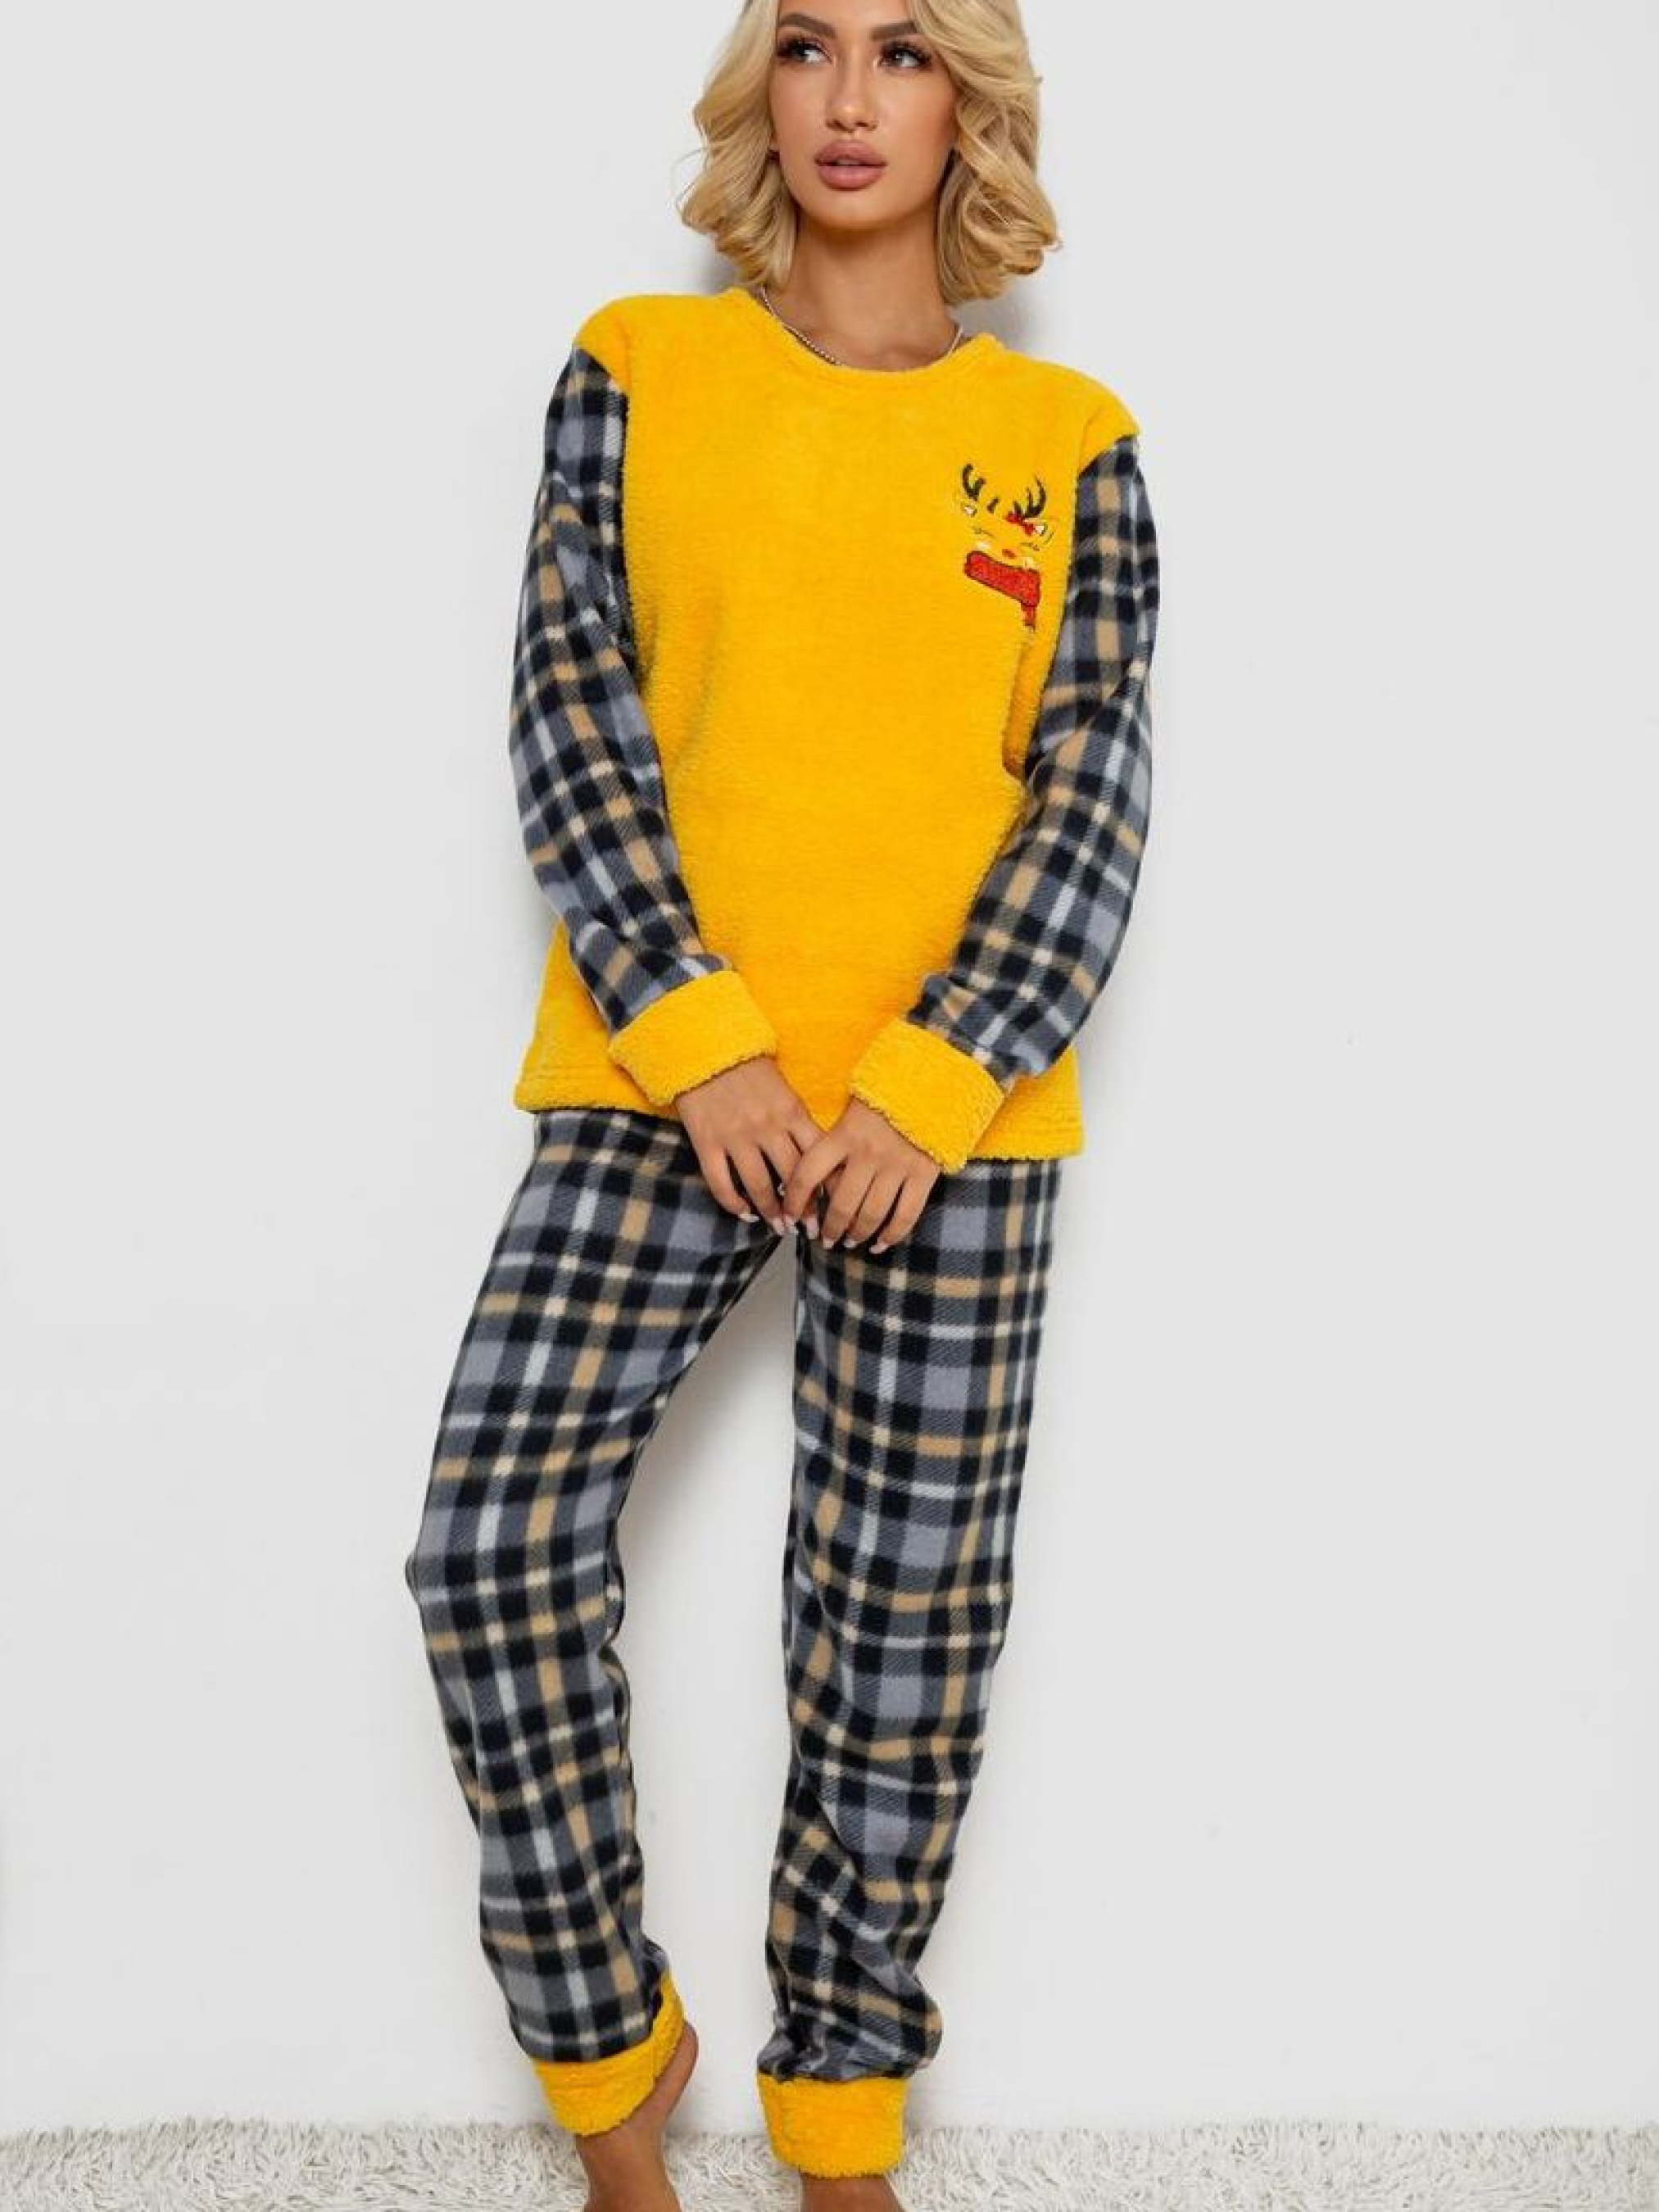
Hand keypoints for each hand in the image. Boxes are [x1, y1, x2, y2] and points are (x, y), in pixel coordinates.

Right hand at [675, 1056, 831, 1232]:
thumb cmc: (748, 1067)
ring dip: (771, 1212)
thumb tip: (816, 1158)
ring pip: (759, 1186)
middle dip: (803, 1209)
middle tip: (808, 1228)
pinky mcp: (707, 1142)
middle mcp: (766, 1127)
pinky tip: (743, 1211)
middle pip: (792, 1178)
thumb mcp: (783, 1089)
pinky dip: (733, 1203)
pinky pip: (721, 1182)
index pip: (818, 1158)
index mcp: (791, 1112)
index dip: (827, 1187)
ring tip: (778, 1227)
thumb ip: (797, 1121)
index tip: (833, 1206)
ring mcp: (735, 1136)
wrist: (705, 1046)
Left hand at [779, 1097, 940, 1253]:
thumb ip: (834, 1141)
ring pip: (871, 1215)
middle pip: (841, 1205)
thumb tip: (813, 1178)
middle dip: (830, 1228)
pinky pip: (905, 1215)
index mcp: (843, 1134)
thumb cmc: (886, 1095)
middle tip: (826, 1238)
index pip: (807, 1174)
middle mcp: (867, 1153)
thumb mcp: (851, 1110)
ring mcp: (896, 1165)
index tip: (788, 1216)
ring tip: (850, 1241)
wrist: (932, 1081)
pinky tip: (881, 1244)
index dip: (793, 1201)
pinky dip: (892, 1235)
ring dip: (857, 1234)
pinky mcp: (923, 1174)